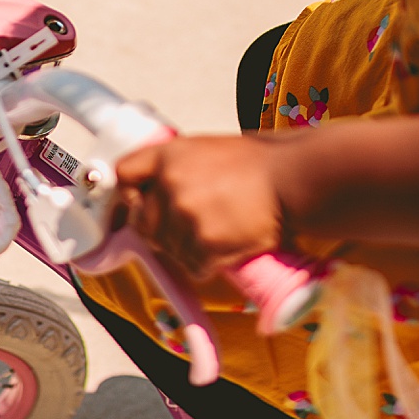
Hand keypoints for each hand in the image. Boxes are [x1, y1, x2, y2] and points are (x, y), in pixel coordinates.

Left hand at [115, 134, 287, 278]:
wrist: (294, 178)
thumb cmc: (257, 165)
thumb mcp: (206, 151)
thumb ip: (175, 169)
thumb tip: (150, 194)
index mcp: (168, 156)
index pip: (123, 174)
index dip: (130, 195)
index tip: (140, 205)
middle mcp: (170, 184)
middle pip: (143, 223)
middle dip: (162, 230)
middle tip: (194, 225)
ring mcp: (185, 216)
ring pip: (170, 250)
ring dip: (191, 249)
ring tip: (222, 230)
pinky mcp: (204, 244)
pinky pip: (194, 267)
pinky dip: (211, 263)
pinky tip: (230, 244)